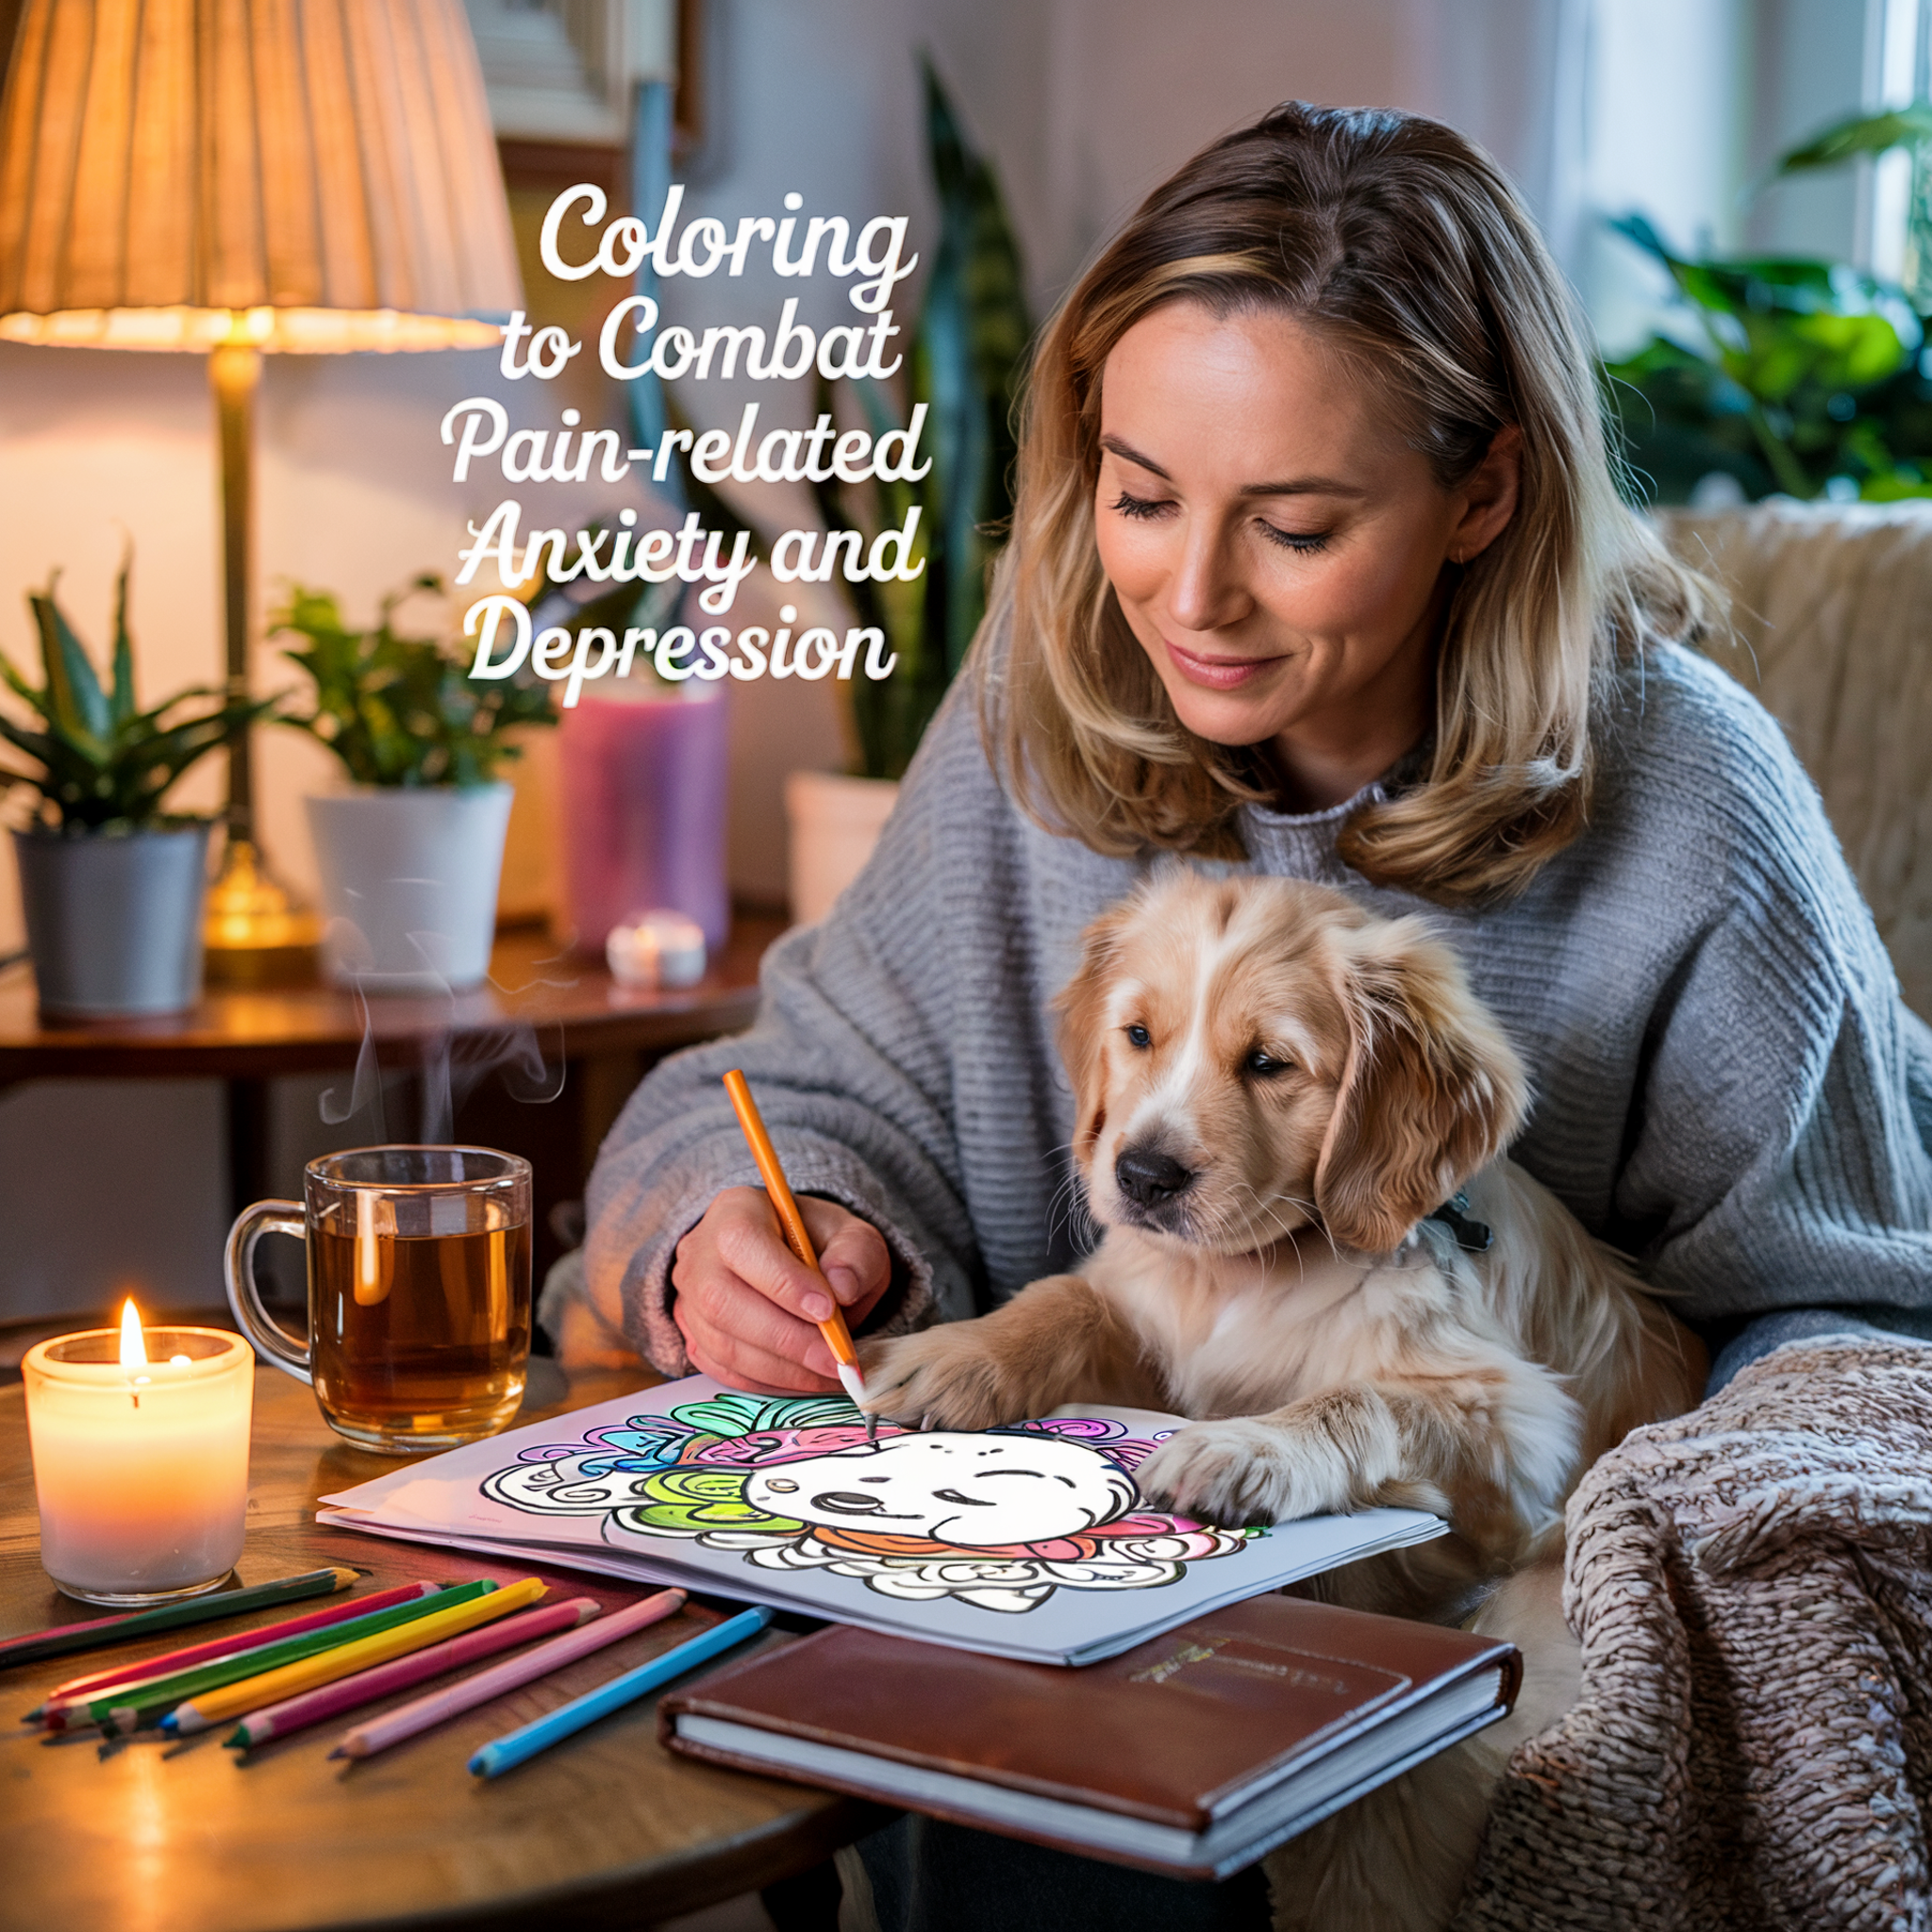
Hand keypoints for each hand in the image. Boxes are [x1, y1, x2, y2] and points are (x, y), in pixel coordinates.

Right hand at [671, 1187, 892, 1393]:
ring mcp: (689, 1298)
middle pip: (723, 1300)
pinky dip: (768, 1382)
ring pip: (722, 1343)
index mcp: (735, 1211)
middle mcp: (700, 1253)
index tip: (827, 1310)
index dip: (783, 1281)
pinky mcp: (694, 1337)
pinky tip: (804, 1378)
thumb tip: (842, 1289)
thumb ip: (856, 1255)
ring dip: (782, 1368)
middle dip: (787, 1339)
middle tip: (836, 1359)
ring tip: (829, 1372)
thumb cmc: (821, 1245)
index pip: (743, 1242)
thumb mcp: (853, 1235)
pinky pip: (723, 1370)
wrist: (795, 1262)